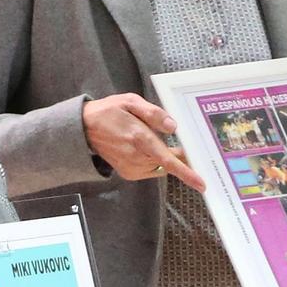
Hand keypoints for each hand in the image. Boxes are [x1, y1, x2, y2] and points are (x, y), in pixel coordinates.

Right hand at [83, 93, 204, 190]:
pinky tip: (141, 147)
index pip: (168, 160)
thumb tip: (173, 127)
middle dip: (176, 152)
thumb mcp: (130, 101)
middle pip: (169, 161)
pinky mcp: (129, 174)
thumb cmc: (109, 112)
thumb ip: (153, 113)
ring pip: (161, 165)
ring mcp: (132, 168)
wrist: (84, 129)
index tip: (202, 184)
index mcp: (139, 139)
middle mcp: (136, 157)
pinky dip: (153, 160)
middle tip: (170, 138)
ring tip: (143, 137)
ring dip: (162, 154)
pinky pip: (152, 169)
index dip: (186, 172)